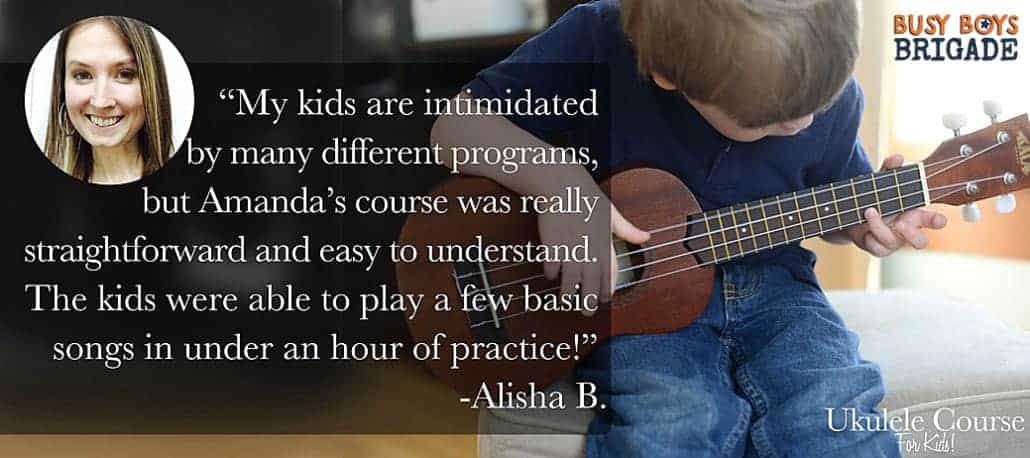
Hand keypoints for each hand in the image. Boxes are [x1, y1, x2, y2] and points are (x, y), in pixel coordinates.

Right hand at [538, 193, 648, 314]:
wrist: (562, 185)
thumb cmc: (587, 197)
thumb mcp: (611, 213)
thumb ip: (627, 229)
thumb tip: (647, 237)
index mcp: (605, 244)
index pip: (610, 275)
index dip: (607, 291)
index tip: (604, 298)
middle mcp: (590, 251)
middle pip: (591, 285)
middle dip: (589, 303)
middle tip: (586, 313)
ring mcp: (571, 250)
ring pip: (570, 282)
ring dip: (568, 294)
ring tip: (566, 300)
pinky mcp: (553, 246)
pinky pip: (552, 268)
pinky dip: (551, 274)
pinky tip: (551, 275)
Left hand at [850, 154, 947, 256]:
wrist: (852, 215)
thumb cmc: (876, 199)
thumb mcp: (881, 182)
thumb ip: (890, 170)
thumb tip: (898, 157)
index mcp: (914, 215)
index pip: (933, 220)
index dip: (938, 221)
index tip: (939, 219)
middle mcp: (907, 230)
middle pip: (921, 242)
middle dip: (913, 234)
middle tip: (901, 223)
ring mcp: (893, 242)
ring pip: (893, 242)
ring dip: (879, 226)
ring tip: (869, 211)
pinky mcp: (879, 249)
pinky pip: (877, 248)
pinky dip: (869, 236)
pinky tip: (863, 228)